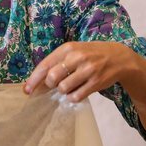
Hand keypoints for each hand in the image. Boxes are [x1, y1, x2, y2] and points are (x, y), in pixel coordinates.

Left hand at [23, 41, 138, 102]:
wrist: (118, 57)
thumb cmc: (91, 54)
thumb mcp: (74, 51)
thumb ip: (57, 62)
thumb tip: (38, 81)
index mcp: (68, 48)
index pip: (44, 65)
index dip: (33, 80)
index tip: (26, 90)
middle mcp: (77, 57)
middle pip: (52, 78)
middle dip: (50, 85)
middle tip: (56, 85)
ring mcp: (88, 70)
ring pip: (63, 88)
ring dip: (63, 91)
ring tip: (70, 86)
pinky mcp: (96, 82)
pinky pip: (76, 96)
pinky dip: (73, 97)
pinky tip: (77, 92)